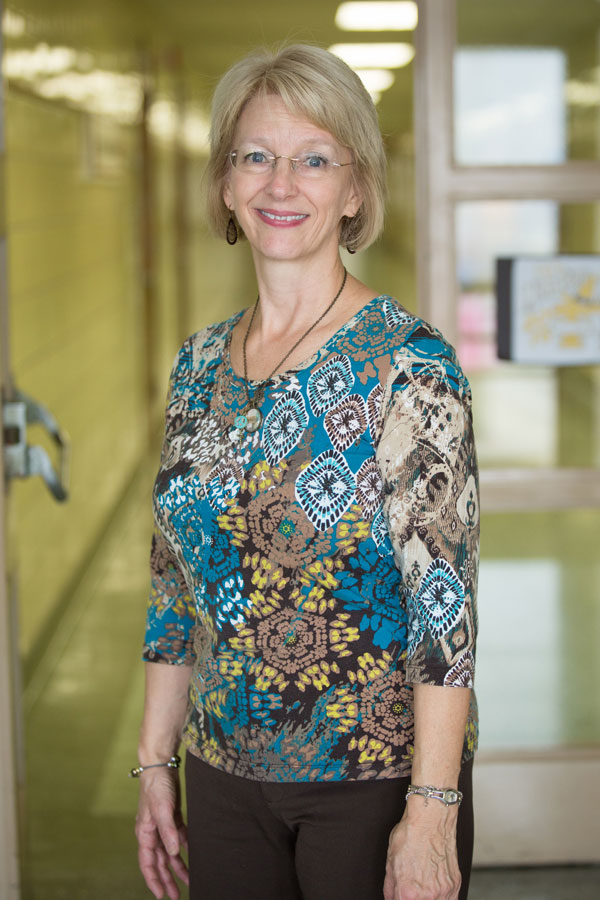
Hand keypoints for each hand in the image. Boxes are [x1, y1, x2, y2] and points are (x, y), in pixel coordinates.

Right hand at [135, 768, 188, 899]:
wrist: (161, 764)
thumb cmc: (157, 785)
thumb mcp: (161, 808)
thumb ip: (167, 831)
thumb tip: (173, 852)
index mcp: (145, 833)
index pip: (148, 863)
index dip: (154, 880)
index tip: (161, 895)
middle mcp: (152, 832)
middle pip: (160, 862)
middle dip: (167, 879)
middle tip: (176, 896)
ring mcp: (162, 825)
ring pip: (170, 852)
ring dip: (178, 867)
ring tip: (189, 881)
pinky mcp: (172, 817)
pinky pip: (178, 837)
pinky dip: (184, 848)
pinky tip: (194, 855)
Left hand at [383, 802, 460, 899]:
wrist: (431, 818)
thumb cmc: (410, 834)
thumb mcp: (390, 861)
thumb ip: (390, 887)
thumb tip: (392, 898)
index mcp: (408, 892)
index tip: (400, 894)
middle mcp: (428, 896)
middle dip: (412, 898)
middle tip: (411, 890)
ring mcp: (444, 891)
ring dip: (428, 898)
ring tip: (422, 888)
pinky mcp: (455, 884)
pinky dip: (441, 898)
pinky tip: (434, 889)